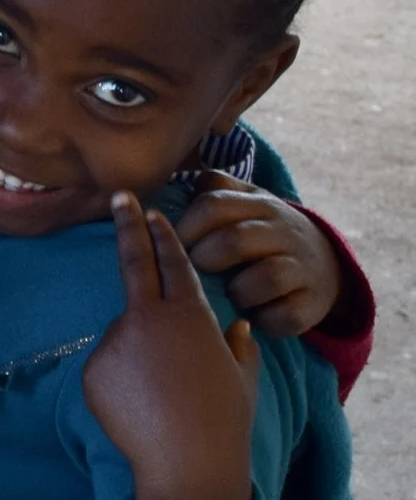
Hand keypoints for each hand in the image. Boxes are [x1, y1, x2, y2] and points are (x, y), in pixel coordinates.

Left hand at [83, 193, 258, 499]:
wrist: (186, 461)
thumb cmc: (223, 419)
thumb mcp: (242, 376)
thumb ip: (237, 345)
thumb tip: (235, 325)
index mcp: (189, 315)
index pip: (173, 263)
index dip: (161, 236)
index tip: (151, 212)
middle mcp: (147, 318)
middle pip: (134, 264)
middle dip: (128, 226)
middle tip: (118, 197)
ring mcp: (114, 341)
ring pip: (125, 335)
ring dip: (139, 355)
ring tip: (161, 395)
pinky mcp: (92, 368)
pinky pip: (109, 366)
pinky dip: (122, 380)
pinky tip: (141, 406)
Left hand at [178, 171, 341, 337]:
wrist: (323, 265)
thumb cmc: (263, 234)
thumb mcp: (245, 203)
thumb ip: (216, 190)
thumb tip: (182, 180)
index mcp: (260, 204)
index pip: (213, 205)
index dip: (185, 228)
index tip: (174, 246)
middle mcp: (284, 232)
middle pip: (234, 240)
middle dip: (205, 259)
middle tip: (198, 271)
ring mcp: (303, 267)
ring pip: (266, 277)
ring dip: (239, 290)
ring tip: (232, 293)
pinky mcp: (313, 303)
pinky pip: (285, 314)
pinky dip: (264, 319)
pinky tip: (255, 315)